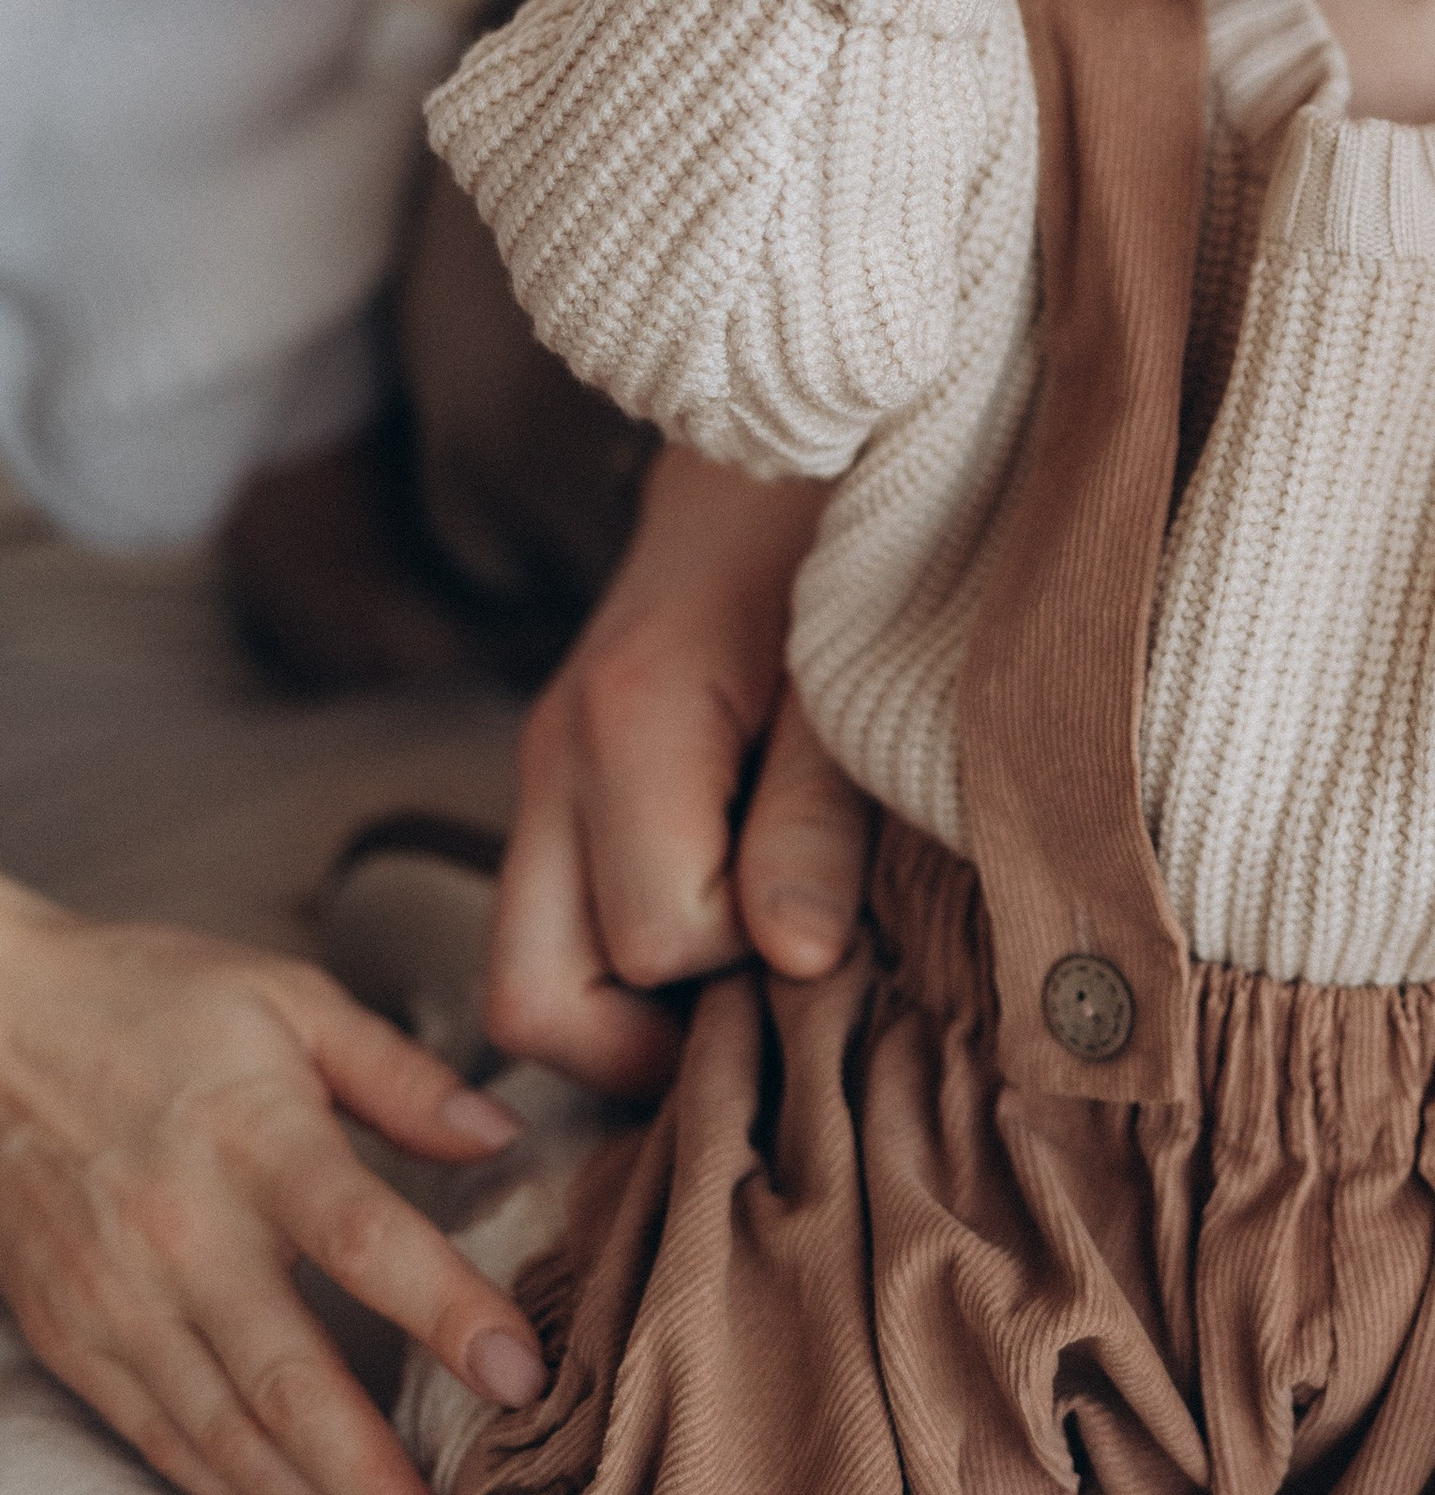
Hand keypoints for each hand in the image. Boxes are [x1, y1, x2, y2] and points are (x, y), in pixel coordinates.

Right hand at [0, 882, 543, 1494]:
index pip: (364, 1236)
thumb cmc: (161, 1000)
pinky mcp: (79, 1338)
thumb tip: (504, 1132)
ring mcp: (123, 1299)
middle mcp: (186, 1235)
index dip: (444, 1310)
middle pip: (291, 1381)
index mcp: (254, 1138)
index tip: (521, 1378)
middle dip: (376, 1490)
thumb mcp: (291, 999)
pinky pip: (164, 1441)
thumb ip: (399, 1073)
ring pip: (227, 1436)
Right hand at [484, 441, 866, 1095]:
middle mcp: (553, 759)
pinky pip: (551, 923)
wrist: (773, 450)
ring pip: (526, 977)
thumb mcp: (848, 686)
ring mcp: (539, 776)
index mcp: (627, 724)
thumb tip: (793, 966)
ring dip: (627, 1012)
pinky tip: (718, 930)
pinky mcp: (555, 787)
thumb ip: (817, 827)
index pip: (653, 940)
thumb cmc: (829, 558)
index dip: (744, 958)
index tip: (820, 908)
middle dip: (643, 1044)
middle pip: (531, 1001)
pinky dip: (617, 963)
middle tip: (759, 1004)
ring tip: (743, 972)